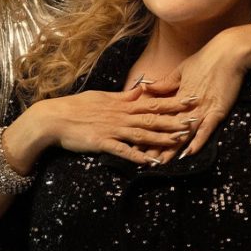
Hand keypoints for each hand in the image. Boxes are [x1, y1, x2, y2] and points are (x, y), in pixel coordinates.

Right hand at [23, 86, 193, 165]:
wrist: (54, 118)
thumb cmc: (77, 106)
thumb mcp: (103, 96)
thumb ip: (125, 95)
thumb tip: (143, 89)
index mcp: (122, 104)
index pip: (153, 101)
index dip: (174, 101)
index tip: (193, 98)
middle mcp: (120, 115)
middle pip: (152, 117)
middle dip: (175, 119)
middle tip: (196, 120)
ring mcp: (112, 129)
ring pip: (141, 133)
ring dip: (162, 136)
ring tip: (180, 139)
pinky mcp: (102, 142)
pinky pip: (122, 150)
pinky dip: (137, 155)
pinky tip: (150, 161)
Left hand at [143, 28, 250, 159]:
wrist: (230, 54)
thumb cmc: (205, 59)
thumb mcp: (181, 70)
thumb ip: (164, 83)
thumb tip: (145, 88)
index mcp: (176, 94)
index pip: (157, 116)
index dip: (145, 129)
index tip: (134, 141)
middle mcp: (186, 105)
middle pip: (167, 128)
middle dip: (155, 144)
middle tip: (142, 159)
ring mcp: (202, 109)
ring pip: (183, 132)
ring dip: (172, 148)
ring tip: (161, 162)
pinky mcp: (217, 111)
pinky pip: (206, 130)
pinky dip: (198, 141)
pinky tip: (189, 153)